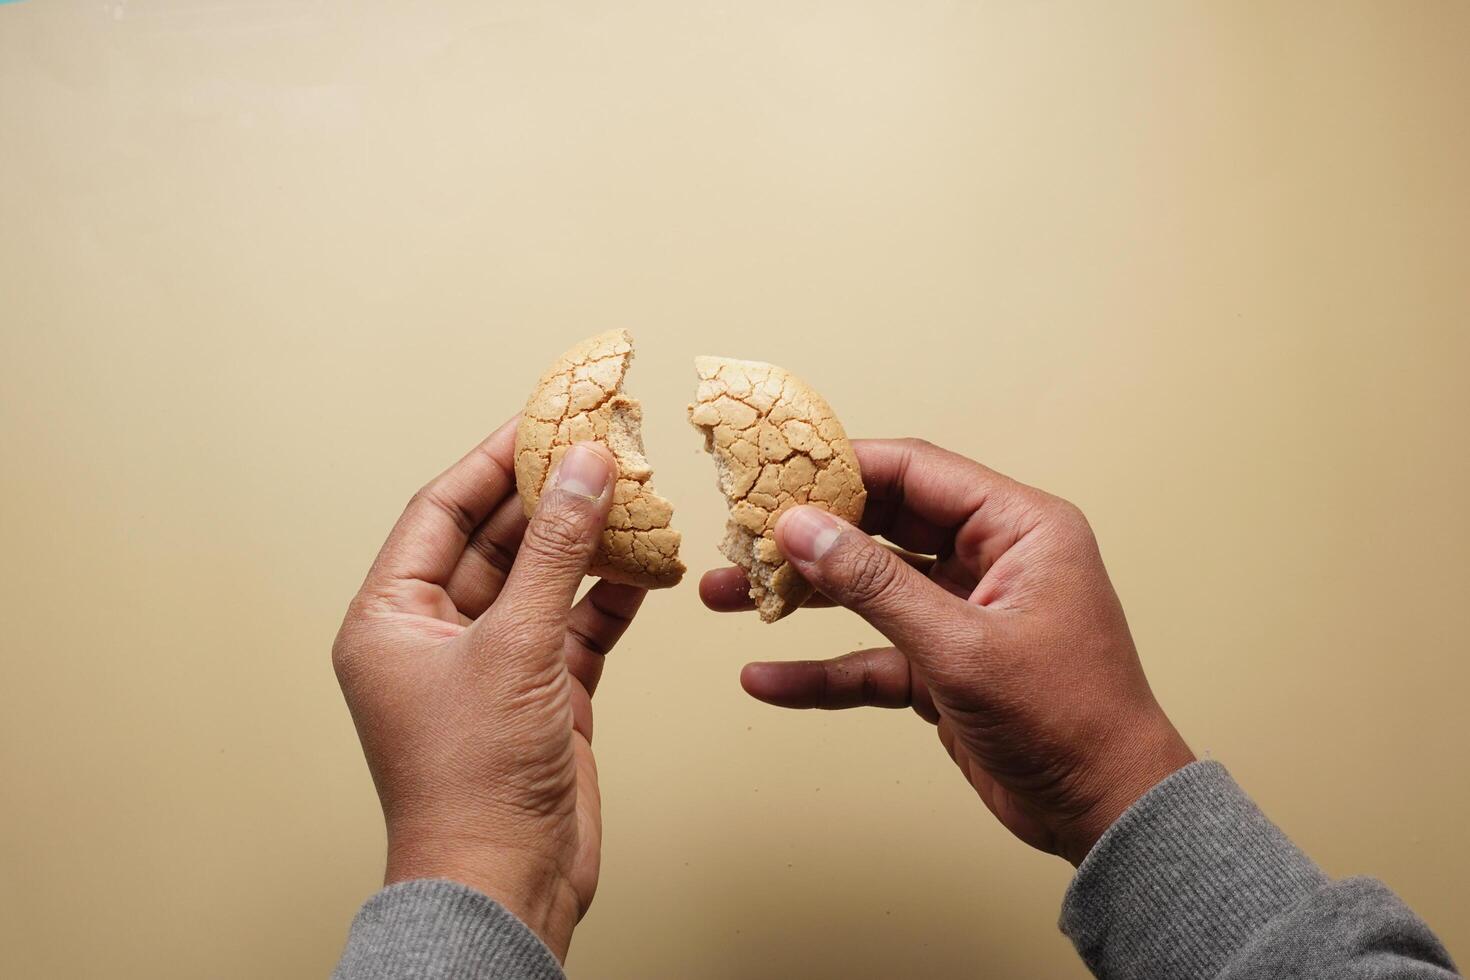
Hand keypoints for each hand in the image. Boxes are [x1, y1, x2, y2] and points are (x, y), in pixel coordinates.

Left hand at [332, 419, 641, 958]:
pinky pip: (576, 626)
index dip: (491, 459)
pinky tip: (648, 566)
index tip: (541, 416)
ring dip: (588, 544)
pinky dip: (611, 598)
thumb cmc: (475, 781)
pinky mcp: (540, 695)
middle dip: (548, 496)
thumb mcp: (515, 645)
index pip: (441, 511)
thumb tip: (584, 466)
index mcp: (392, 618)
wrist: (507, 881)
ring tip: (635, 497)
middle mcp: (436, 636)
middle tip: (599, 446)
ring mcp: (491, 666)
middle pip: (495, 540)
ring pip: (543, 581)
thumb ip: (555, 549)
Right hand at [700, 438, 1194, 864]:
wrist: (1107, 812)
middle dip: (809, 536)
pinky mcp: (946, 667)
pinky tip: (768, 680)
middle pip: (883, 527)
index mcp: (1019, 528)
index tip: (776, 472)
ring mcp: (965, 615)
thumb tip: (802, 527)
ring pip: (869, 592)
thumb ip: (875, 583)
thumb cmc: (1069, 719)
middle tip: (742, 536)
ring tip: (730, 596)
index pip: (916, 472)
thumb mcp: (961, 645)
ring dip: (803, 599)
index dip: (843, 469)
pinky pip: (873, 656)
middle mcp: (992, 560)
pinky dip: (825, 670)